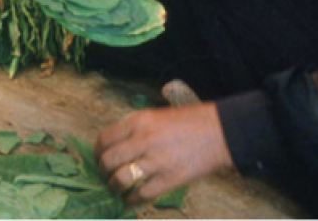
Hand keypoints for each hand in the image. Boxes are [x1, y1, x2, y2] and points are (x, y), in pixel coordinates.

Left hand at [97, 103, 233, 204]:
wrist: (220, 132)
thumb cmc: (190, 121)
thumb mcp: (157, 116)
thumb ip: (136, 130)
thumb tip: (117, 147)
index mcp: (138, 121)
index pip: (105, 139)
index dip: (97, 153)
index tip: (98, 159)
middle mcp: (143, 139)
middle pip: (108, 160)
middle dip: (101, 172)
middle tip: (105, 177)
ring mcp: (156, 160)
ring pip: (120, 179)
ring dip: (114, 187)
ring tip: (116, 189)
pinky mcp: (169, 179)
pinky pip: (141, 195)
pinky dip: (131, 201)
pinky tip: (130, 201)